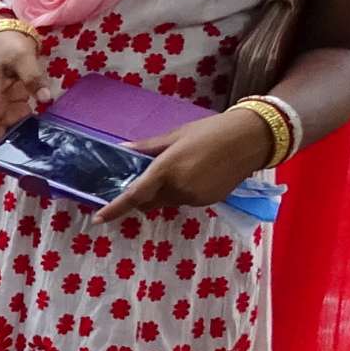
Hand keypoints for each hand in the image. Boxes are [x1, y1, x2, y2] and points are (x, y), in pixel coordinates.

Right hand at [0, 29, 57, 170]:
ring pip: (9, 133)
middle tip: (22, 171)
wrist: (1, 37)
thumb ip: (34, 78)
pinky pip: (21, 123)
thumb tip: (45, 100)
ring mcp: (3, 108)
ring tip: (38, 159)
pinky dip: (30, 131)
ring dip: (20, 143)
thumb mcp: (22, 57)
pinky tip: (45, 139)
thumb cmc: (6, 46)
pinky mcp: (13, 105)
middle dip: (4, 154)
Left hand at [102, 110, 274, 217]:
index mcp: (166, 170)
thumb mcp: (175, 136)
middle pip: (150, 201)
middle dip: (143, 194)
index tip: (98, 219)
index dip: (114, 209)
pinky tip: (197, 174)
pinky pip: (185, 201)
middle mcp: (179, 188)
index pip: (134, 196)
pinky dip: (182, 192)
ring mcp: (194, 198)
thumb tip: (122, 148)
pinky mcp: (208, 202)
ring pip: (168, 202)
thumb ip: (147, 147)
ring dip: (164, 192)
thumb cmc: (210, 131)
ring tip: (182, 167)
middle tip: (147, 176)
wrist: (251, 139)